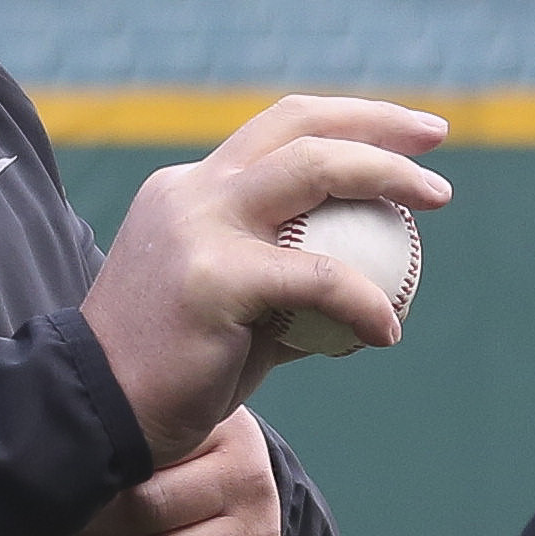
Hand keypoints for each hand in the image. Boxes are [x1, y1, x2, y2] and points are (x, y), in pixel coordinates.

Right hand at [78, 95, 447, 462]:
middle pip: (298, 126)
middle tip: (436, 139)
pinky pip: (318, 278)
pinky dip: (365, 299)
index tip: (408, 135)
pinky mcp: (212, 278)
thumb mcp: (229, 309)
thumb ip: (281, 284)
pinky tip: (387, 330)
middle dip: (376, 121)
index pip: (279, 130)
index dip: (349, 121)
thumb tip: (356, 285)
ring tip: (437, 197)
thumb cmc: (170, 373)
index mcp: (192, 189)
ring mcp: (199, 227)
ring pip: (312, 169)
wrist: (96, 414)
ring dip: (386, 175)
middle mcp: (193, 191)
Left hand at [81, 408, 285, 535]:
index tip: (75, 493)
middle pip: (150, 519)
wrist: (230, 489)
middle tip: (82, 526)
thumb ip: (130, 428)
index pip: (144, 473)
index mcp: (227, 437)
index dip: (98, 492)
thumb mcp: (162, 426)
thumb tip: (72, 457)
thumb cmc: (178, 455)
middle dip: (98, 530)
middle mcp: (251, 487)